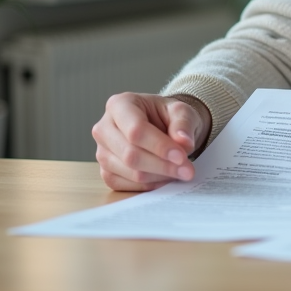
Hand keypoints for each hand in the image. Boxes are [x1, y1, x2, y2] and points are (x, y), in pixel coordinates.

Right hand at [92, 93, 210, 191]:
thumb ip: (183, 124)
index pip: (136, 130)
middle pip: (130, 154)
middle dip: (163, 165)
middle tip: (188, 170)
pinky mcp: (106, 172)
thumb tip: (184, 143)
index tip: (182, 156)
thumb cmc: (168, 115)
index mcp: (119, 105)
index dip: (159, 146)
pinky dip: (150, 185)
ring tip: (181, 172)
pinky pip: (127, 185)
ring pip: (129, 172)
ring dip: (159, 176)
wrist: (162, 126)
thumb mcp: (181, 111)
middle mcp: (104, 128)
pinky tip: (166, 177)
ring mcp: (102, 152)